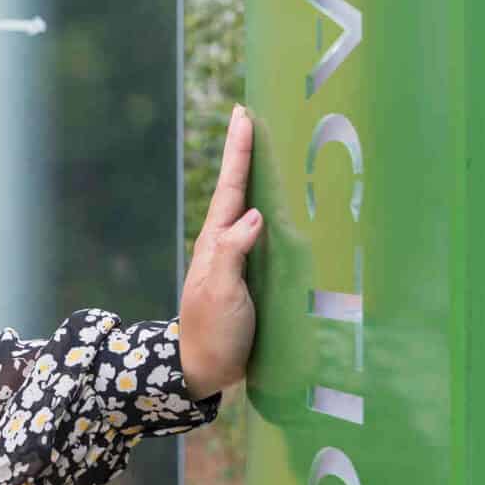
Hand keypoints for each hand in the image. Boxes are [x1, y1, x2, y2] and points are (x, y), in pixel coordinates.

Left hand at [179, 104, 263, 400]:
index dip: (238, 152)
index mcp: (216, 242)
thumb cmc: (212, 331)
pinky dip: (271, 213)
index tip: (242, 115)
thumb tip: (252, 215)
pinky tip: (281, 208)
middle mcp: (224, 244)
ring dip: (257, 179)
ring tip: (268, 149)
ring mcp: (236, 259)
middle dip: (244, 154)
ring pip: (248, 209)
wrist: (204, 368)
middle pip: (237, 190)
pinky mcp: (249, 276)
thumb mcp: (221, 292)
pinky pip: (262, 235)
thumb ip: (233, 253)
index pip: (230, 188)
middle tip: (251, 117)